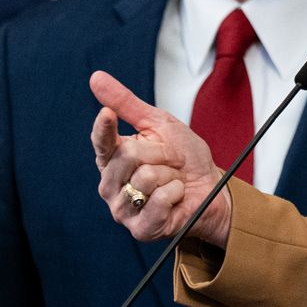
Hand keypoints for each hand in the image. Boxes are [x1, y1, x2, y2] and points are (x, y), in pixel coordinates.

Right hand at [89, 71, 231, 246]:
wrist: (211, 189)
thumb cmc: (184, 158)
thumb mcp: (159, 124)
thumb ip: (127, 104)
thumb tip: (96, 77)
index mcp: (112, 158)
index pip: (101, 141)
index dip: (104, 128)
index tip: (107, 114)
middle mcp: (110, 185)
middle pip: (129, 156)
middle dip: (161, 153)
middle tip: (171, 161)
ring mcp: (122, 209)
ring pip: (145, 178)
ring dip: (170, 175)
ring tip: (172, 181)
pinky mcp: (140, 228)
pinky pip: (158, 200)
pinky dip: (175, 193)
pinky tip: (175, 197)